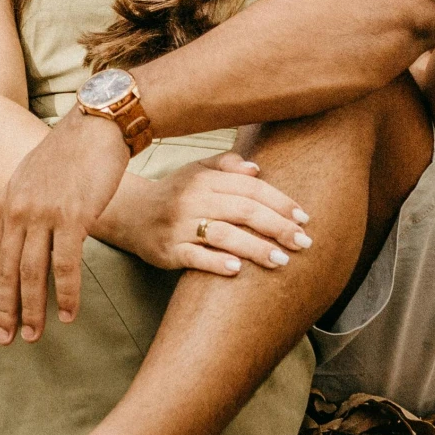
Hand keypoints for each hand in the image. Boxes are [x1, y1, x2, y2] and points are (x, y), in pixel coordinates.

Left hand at [0, 109, 126, 345]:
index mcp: (9, 200)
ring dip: (33, 309)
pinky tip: (69, 314)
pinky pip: (65, 265)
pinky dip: (67, 293)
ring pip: (33, 273)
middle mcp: (20, 209)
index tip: (0, 316)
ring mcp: (44, 213)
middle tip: (8, 340)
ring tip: (34, 335)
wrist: (97, 125)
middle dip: (7, 308)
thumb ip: (8, 195)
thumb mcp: (28, 171)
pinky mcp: (72, 217)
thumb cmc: (68, 150)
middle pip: (8, 270)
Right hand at [112, 154, 311, 272]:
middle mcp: (192, 199)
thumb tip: (257, 169)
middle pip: (243, 210)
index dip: (280, 202)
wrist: (130, 215)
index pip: (250, 188)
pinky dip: (216, 262)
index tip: (304, 218)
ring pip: (223, 234)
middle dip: (277, 227)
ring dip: (255, 248)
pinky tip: (237, 269)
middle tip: (303, 243)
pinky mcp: (167, 250)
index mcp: (204, 179)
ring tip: (281, 260)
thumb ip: (226, 165)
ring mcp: (179, 225)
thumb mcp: (196, 172)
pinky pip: (194, 256)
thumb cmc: (174, 194)